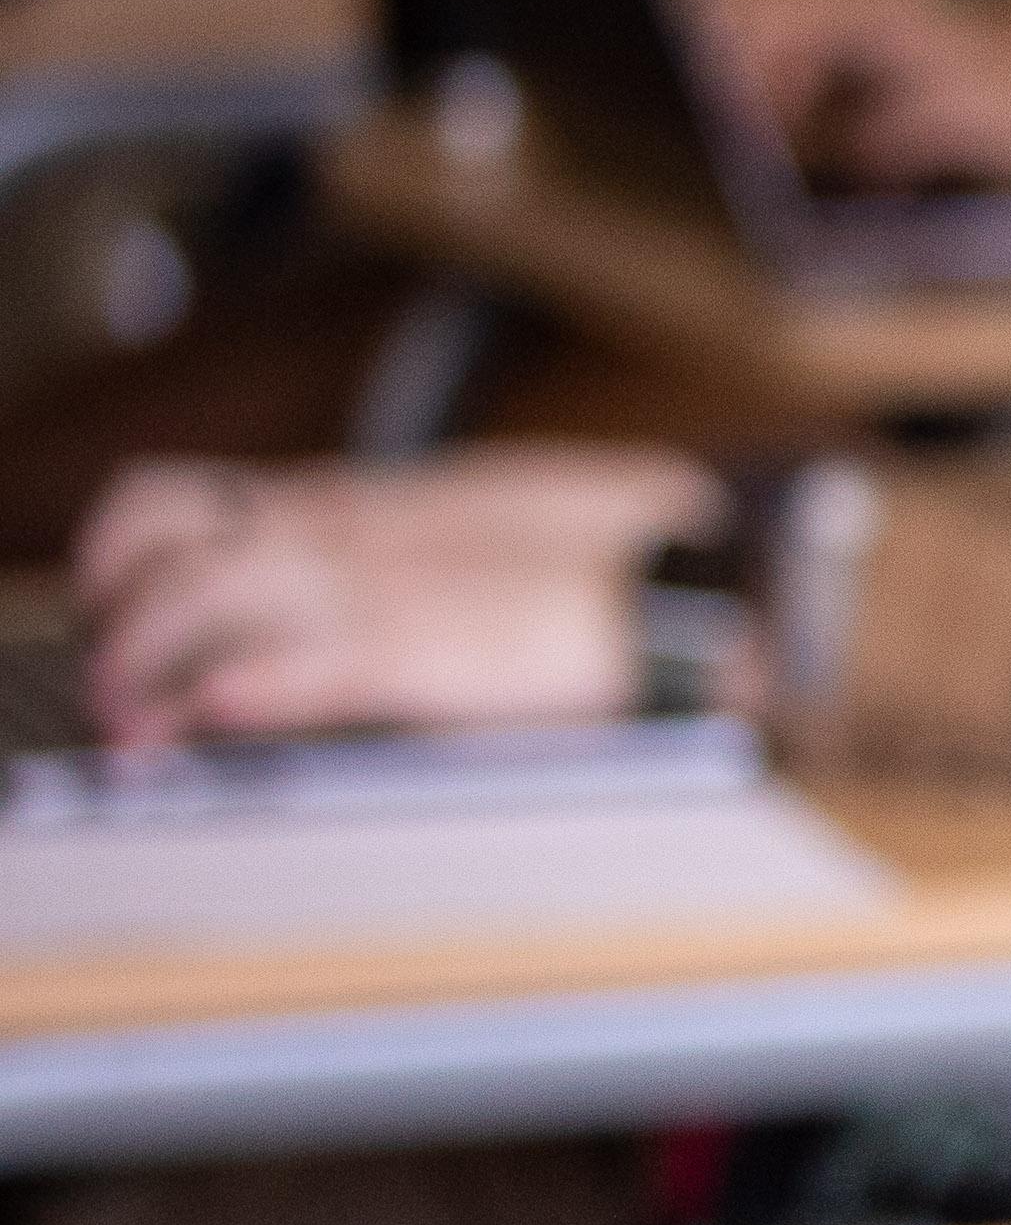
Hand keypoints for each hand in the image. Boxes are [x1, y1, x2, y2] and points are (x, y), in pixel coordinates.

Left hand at [76, 447, 717, 746]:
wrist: (699, 585)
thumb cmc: (603, 563)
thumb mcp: (476, 527)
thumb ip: (393, 544)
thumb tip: (313, 580)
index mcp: (355, 510)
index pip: (182, 502)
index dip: (116, 551)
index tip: (96, 601)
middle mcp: (343, 538)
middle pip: (161, 545)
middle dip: (105, 614)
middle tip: (104, 680)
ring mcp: (376, 590)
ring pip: (193, 600)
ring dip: (137, 662)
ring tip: (130, 722)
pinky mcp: (419, 656)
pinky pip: (290, 665)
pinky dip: (227, 691)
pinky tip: (207, 716)